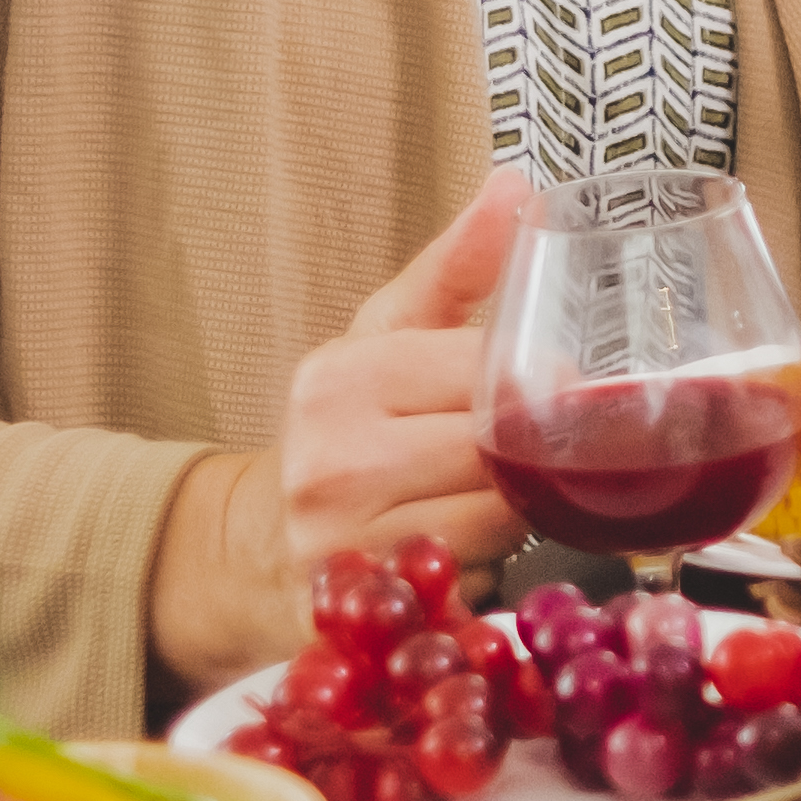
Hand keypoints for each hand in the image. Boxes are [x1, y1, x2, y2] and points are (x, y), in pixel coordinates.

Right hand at [151, 172, 525, 685]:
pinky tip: (474, 549)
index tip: (550, 392)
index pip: (491, 376)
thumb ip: (456, 265)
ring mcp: (343, 546)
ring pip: (499, 523)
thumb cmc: (339, 428)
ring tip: (497, 496)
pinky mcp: (361, 614)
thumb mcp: (384, 334)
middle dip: (536, 453)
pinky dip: (491, 568)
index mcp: (342, 379)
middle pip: (501, 455)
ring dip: (520, 513)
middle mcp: (333, 462)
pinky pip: (473, 585)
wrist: (250, 545)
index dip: (540, 386)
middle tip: (536, 452)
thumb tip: (518, 186)